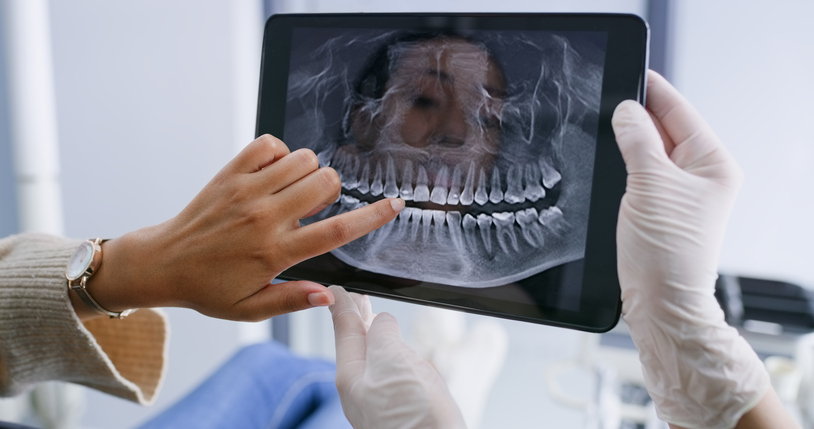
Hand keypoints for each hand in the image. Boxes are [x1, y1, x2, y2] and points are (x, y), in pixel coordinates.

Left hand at [79, 135, 403, 320]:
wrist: (162, 263)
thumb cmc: (208, 289)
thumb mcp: (250, 308)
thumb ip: (292, 300)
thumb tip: (329, 295)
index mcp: (275, 252)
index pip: (336, 231)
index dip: (372, 216)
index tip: (394, 204)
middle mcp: (264, 217)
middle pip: (325, 184)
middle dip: (333, 191)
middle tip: (315, 207)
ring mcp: (246, 190)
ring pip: (302, 160)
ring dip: (308, 172)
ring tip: (292, 191)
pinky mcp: (230, 173)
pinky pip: (268, 144)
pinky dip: (279, 153)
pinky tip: (273, 174)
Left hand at [328, 285, 465, 428]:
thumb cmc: (413, 420)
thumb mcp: (393, 365)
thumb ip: (383, 337)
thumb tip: (381, 322)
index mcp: (352, 374)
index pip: (345, 328)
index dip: (343, 303)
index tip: (335, 288)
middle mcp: (362, 388)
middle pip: (357, 343)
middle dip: (356, 317)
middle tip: (354, 296)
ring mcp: (381, 401)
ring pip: (374, 358)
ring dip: (372, 335)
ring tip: (371, 318)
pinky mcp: (401, 410)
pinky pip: (392, 376)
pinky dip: (392, 357)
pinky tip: (398, 354)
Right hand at [612, 71, 769, 427]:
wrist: (660, 304)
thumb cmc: (668, 254)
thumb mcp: (651, 186)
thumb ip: (638, 141)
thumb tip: (626, 111)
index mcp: (713, 165)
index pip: (681, 113)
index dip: (654, 92)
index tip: (631, 73)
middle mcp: (699, 177)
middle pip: (664, 131)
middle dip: (635, 117)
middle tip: (605, 101)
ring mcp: (678, 195)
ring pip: (648, 153)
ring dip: (626, 143)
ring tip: (602, 128)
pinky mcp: (656, 211)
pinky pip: (638, 176)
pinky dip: (622, 166)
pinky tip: (606, 161)